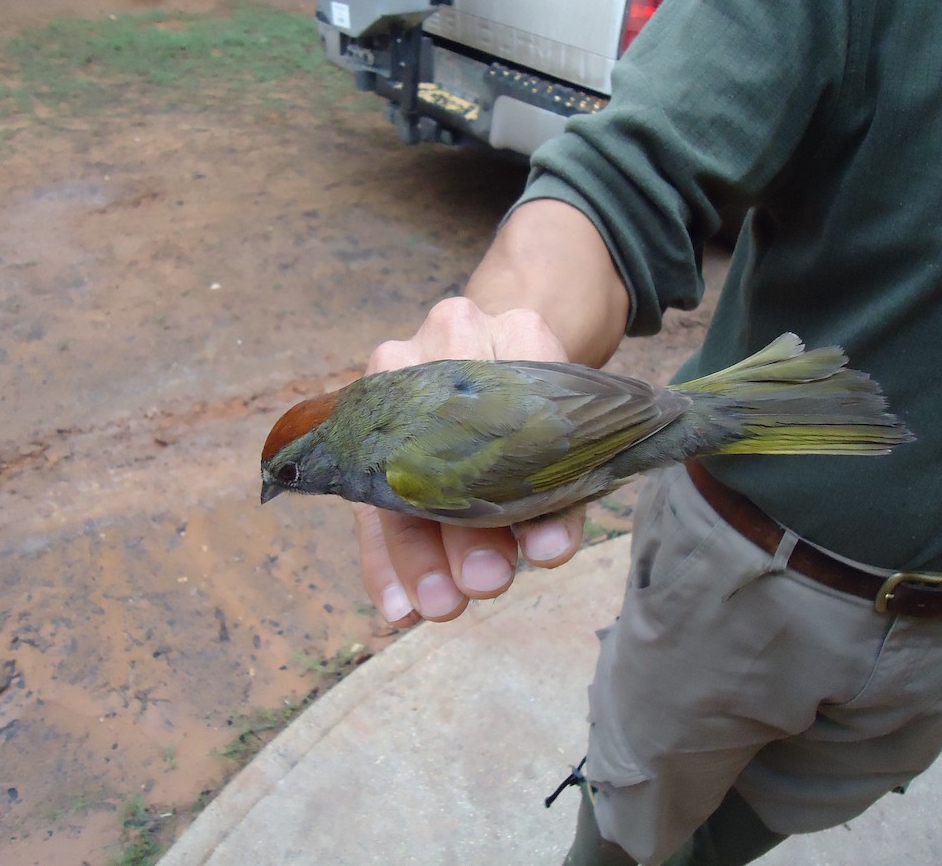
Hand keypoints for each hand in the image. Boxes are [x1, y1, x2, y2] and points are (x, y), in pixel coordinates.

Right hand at [354, 297, 586, 626]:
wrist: (510, 342)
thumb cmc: (547, 392)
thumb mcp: (571, 422)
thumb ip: (564, 485)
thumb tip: (548, 551)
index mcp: (507, 332)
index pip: (508, 423)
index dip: (512, 499)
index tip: (521, 565)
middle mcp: (440, 345)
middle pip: (439, 447)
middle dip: (459, 533)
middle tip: (484, 585)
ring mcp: (398, 377)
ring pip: (396, 474)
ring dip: (416, 555)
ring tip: (437, 608)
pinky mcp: (373, 416)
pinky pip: (370, 492)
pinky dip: (383, 555)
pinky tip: (395, 605)